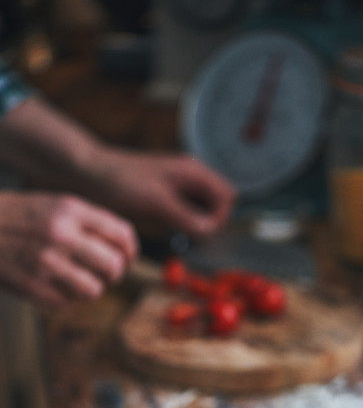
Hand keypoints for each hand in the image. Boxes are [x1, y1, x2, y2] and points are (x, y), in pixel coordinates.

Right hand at [0, 191, 137, 307]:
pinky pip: (67, 301)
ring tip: (77, 279)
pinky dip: (64, 296)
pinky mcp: (32, 286)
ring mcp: (45, 262)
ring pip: (94, 290)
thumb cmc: (19, 216)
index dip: (131, 250)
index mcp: (69, 210)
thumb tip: (124, 247)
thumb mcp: (54, 204)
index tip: (128, 257)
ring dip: (90, 287)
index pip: (121, 234)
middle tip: (106, 273)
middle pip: (114, 266)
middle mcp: (60, 234)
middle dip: (114, 273)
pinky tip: (51, 282)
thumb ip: (88, 221)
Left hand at [85, 149, 235, 237]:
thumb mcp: (156, 201)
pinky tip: (168, 231)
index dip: (219, 217)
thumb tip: (210, 232)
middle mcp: (191, 178)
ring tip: (177, 234)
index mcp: (194, 171)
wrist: (89, 174)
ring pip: (204, 212)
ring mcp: (180, 188)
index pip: (227, 197)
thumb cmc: (120, 181)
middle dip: (210, 223)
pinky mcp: (168, 199)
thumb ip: (186, 216)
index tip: (199, 232)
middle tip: (188, 235)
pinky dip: (184, 226)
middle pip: (219, 205)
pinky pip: (188, 215)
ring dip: (197, 226)